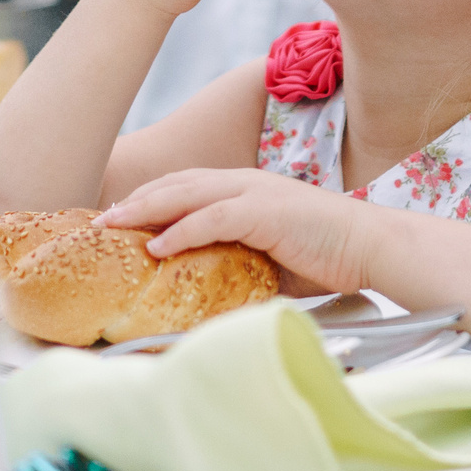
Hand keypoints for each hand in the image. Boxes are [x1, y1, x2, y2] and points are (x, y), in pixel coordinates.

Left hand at [101, 167, 374, 296]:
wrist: (371, 247)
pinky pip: (211, 218)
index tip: (119, 219)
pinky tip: (157, 246)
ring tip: (112, 227)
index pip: (185, 186)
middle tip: (99, 221)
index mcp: (245, 188)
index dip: (150, 198)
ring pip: (185, 193)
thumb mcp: (272, 255)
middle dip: (134, 200)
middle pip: (175, 183)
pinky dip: (180, 230)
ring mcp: (254, 193)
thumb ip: (238, 260)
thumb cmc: (326, 255)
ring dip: (144, 209)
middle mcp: (244, 182)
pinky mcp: (265, 212)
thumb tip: (205, 288)